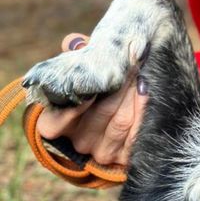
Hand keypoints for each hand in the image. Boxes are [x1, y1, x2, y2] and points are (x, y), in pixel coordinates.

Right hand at [35, 33, 147, 168]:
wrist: (125, 106)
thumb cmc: (96, 85)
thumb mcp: (83, 71)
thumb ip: (76, 58)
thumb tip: (73, 42)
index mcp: (57, 125)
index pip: (52, 124)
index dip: (71, 108)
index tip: (89, 87)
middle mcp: (77, 142)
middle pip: (98, 114)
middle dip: (117, 85)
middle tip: (131, 60)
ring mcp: (101, 152)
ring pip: (120, 122)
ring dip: (133, 93)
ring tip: (140, 70)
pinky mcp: (125, 158)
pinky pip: (137, 133)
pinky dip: (144, 108)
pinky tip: (147, 90)